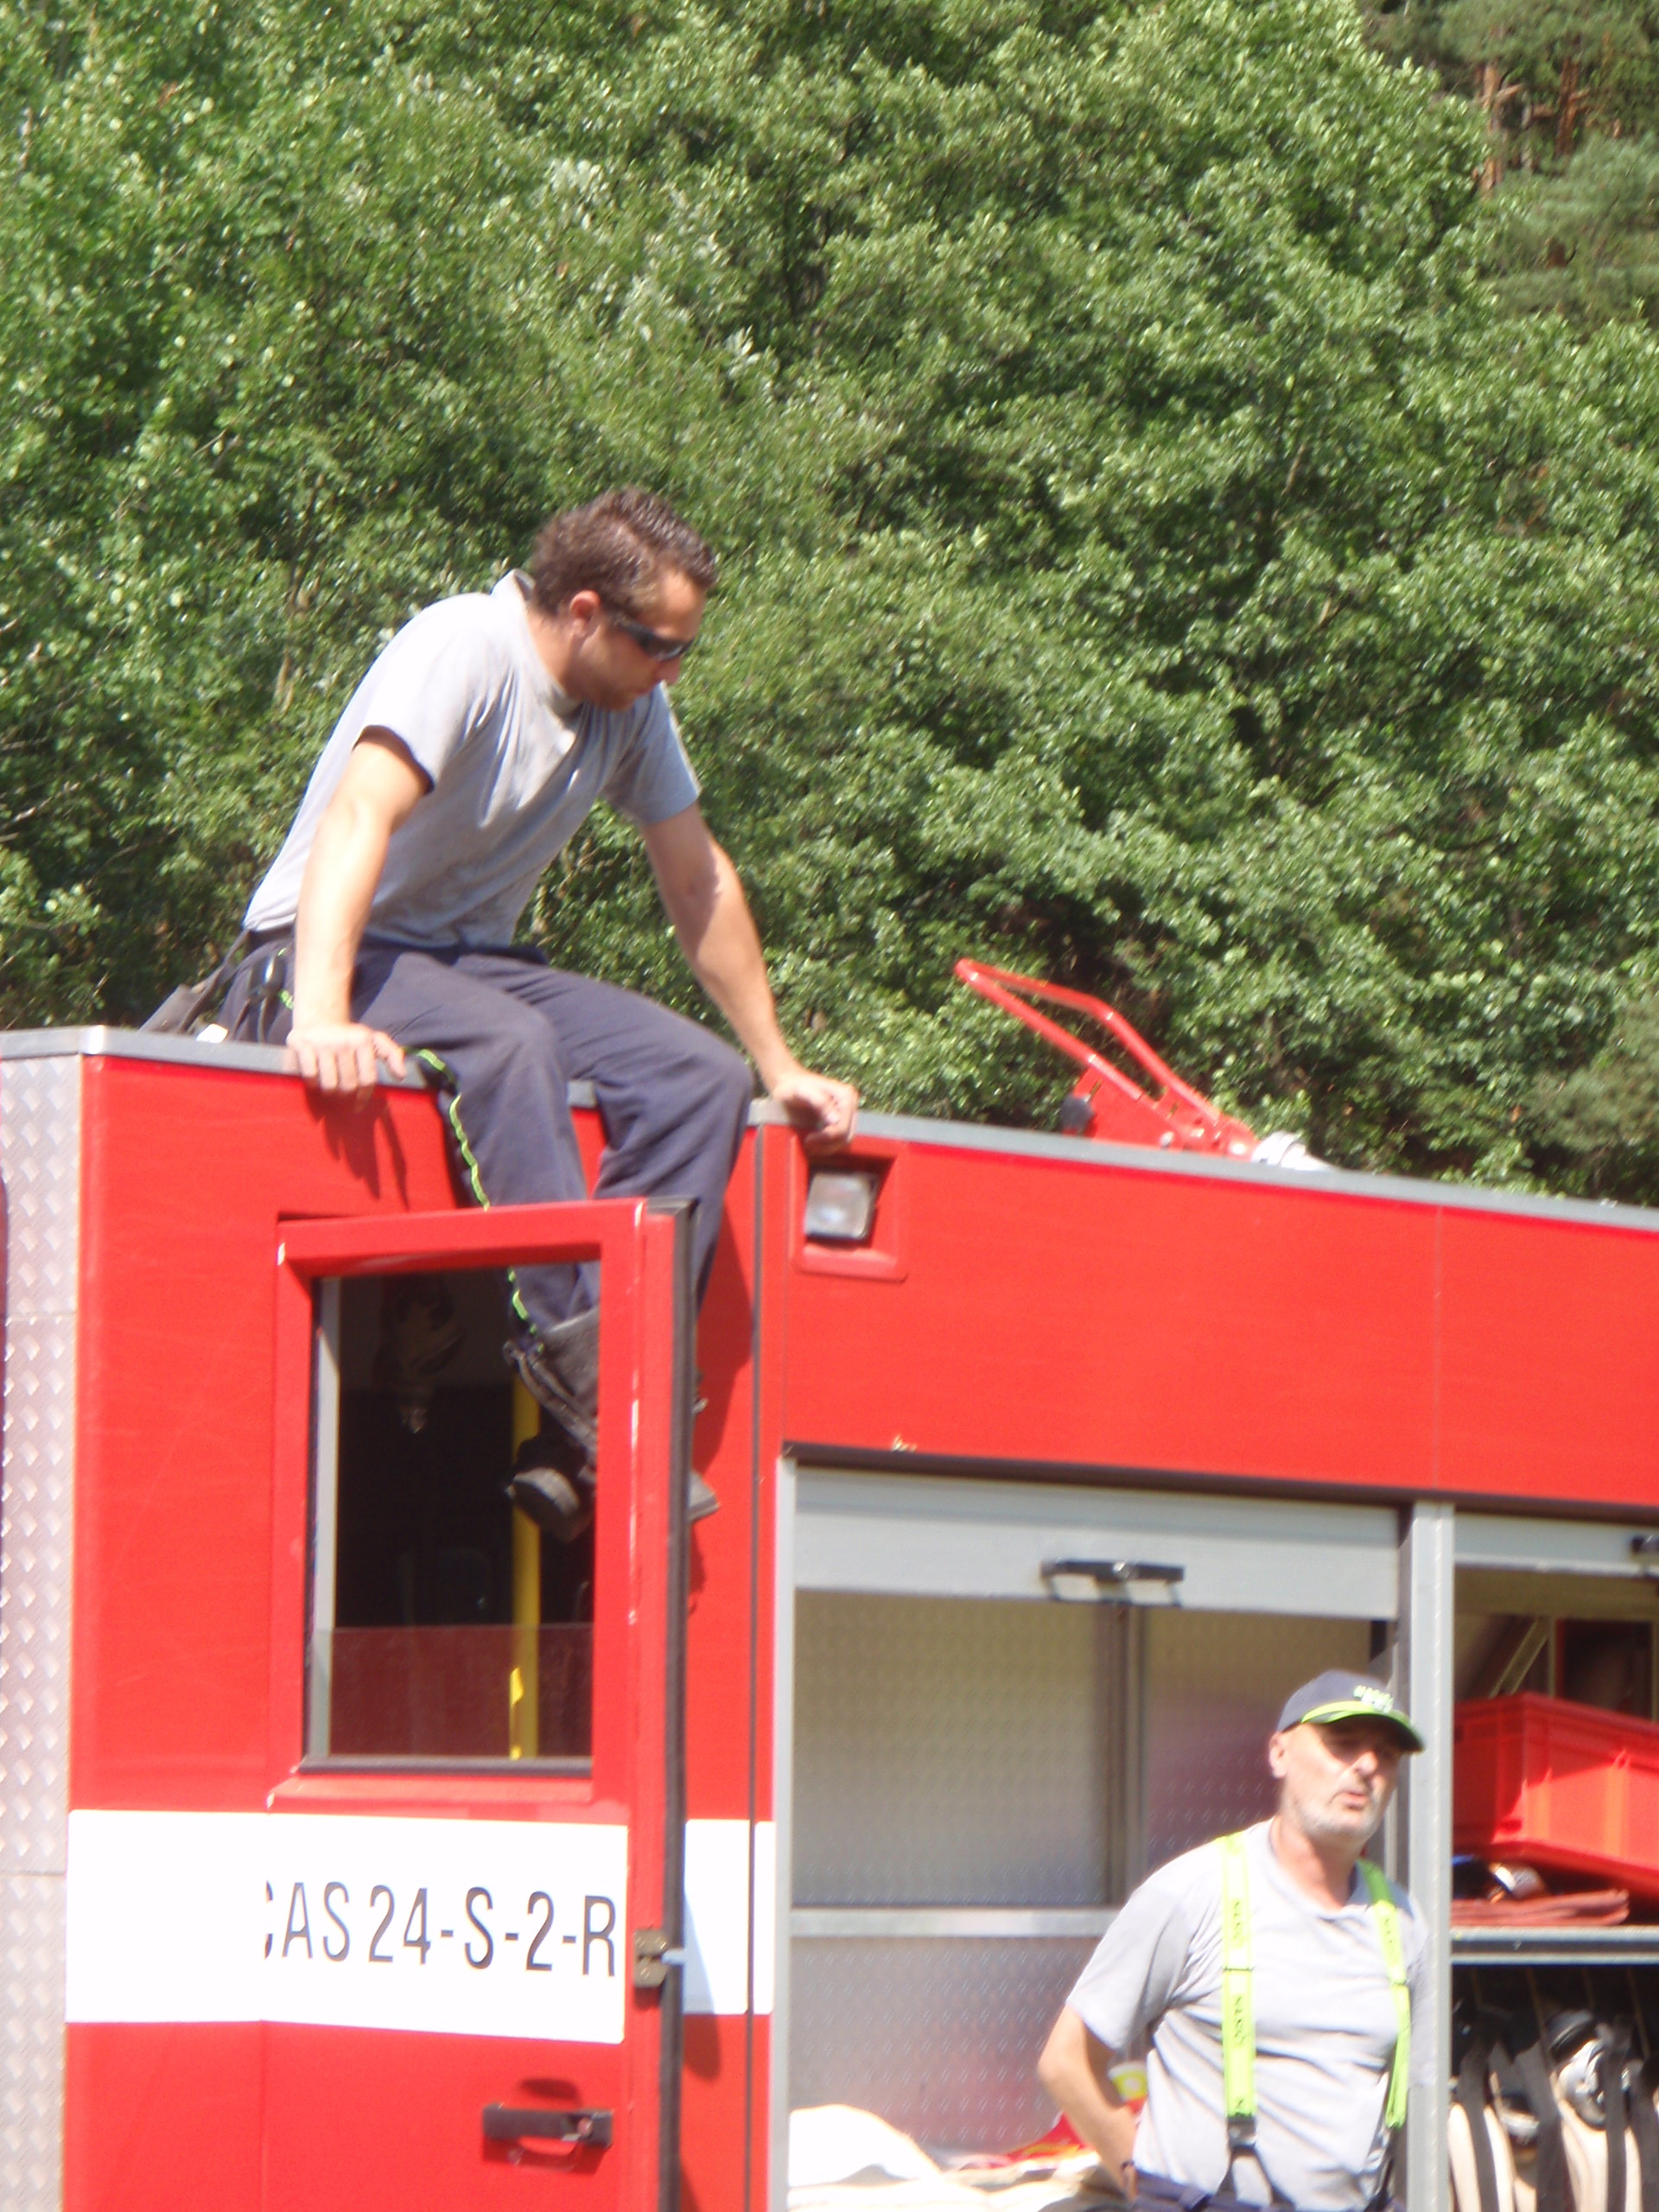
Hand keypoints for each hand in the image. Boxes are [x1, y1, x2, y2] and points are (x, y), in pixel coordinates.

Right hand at [287, 1020, 405, 1099]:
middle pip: (348, 1085)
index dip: (363, 1097)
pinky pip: (310, 1077)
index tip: (358, 1106)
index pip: (367, 1079)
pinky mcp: (301, 1043)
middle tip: (341, 1091)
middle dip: (345, 1093)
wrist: (320, 1019)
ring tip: (329, 1085)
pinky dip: (312, 1083)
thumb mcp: (374, 1040)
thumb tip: (401, 1075)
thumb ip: (392, 1055)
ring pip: (329, 1084)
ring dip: (329, 1090)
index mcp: (363, 1039)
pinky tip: (314, 1079)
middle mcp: (343, 1039)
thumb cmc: (350, 1037)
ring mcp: (321, 1041)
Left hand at [767, 1063, 858, 1151]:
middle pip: (847, 1137)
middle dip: (827, 1145)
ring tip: (808, 1146)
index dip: (826, 1138)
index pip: (843, 1128)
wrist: (787, 1083)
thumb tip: (835, 1120)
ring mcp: (848, 1114)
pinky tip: (813, 1144)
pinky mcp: (841, 1121)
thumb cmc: (792, 1086)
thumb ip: (819, 1101)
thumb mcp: (801, 1091)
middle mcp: (851, 1104)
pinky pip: (839, 1140)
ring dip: (827, 1148)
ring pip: (844, 1142)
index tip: (807, 1140)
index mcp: (846, 1096)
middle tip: (807, 1145)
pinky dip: (827, 1146)